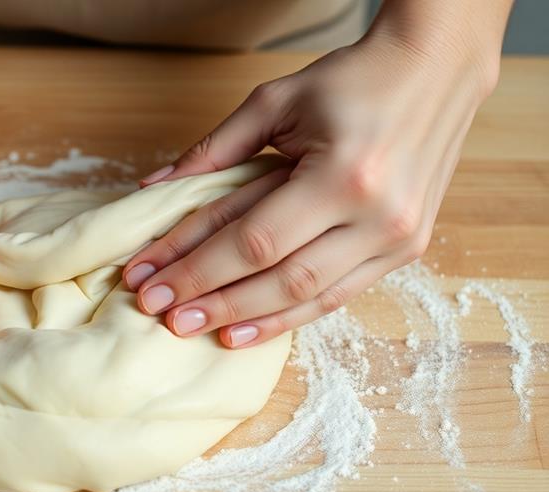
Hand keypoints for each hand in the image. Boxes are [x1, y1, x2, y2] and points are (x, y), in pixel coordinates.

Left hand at [125, 3, 505, 347]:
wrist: (434, 70)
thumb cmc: (352, 80)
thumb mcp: (275, 101)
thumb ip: (214, 150)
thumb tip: (154, 188)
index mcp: (345, 174)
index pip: (252, 240)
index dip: (195, 269)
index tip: (148, 285)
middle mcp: (379, 215)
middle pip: (278, 277)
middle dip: (214, 301)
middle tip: (164, 316)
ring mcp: (397, 238)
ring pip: (308, 297)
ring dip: (247, 319)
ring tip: (198, 330)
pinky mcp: (405, 249)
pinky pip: (337, 296)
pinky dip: (288, 317)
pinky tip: (246, 331)